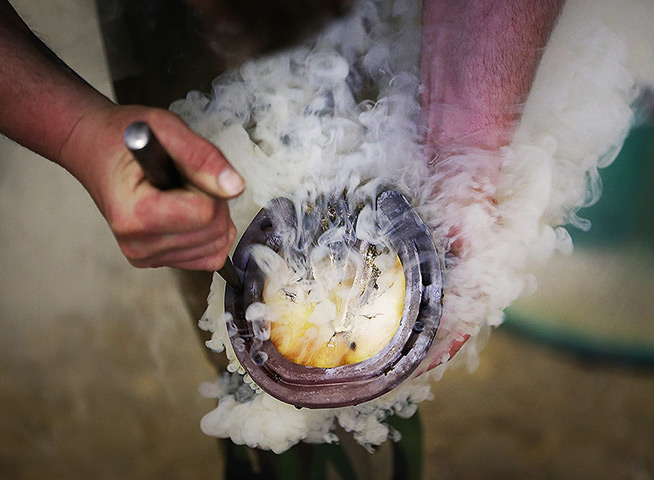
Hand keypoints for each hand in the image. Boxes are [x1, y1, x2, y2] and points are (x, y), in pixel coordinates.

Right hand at [60, 104, 243, 270]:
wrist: (92, 149)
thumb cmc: (124, 137)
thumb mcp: (166, 129)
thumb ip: (202, 157)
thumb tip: (234, 187)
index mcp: (137, 214)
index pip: (207, 212)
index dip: (207, 184)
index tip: (183, 169)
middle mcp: (138, 244)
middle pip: (215, 231)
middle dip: (212, 200)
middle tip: (183, 179)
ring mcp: (145, 256)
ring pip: (216, 246)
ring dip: (211, 216)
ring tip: (179, 193)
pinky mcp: (154, 261)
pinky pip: (208, 258)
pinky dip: (208, 234)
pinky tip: (187, 213)